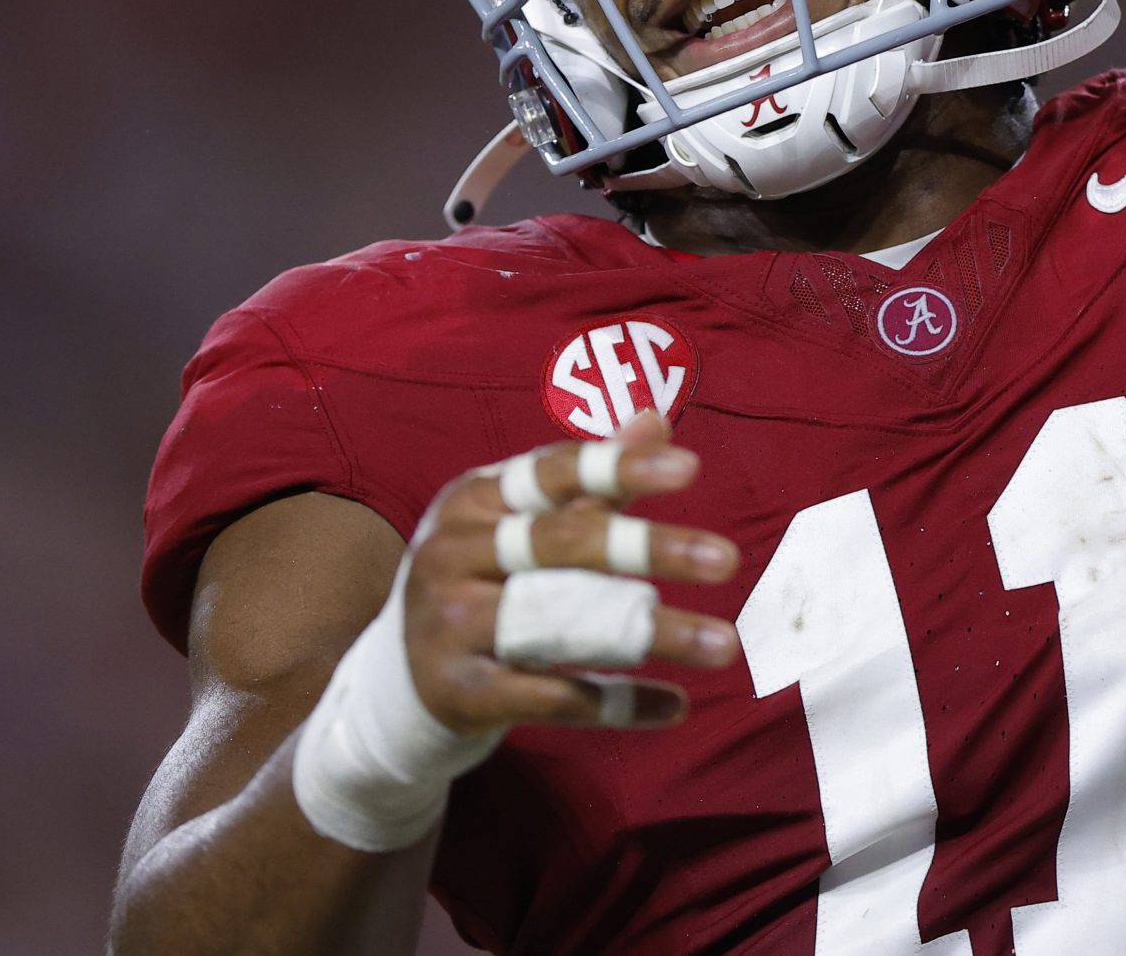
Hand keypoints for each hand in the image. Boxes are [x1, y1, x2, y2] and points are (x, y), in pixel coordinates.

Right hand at [401, 413, 740, 731]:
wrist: (397, 685)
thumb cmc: (480, 583)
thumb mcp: (519, 522)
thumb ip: (590, 480)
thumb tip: (656, 419)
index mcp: (474, 500)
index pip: (552, 473)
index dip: (619, 467)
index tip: (692, 467)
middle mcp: (454, 554)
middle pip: (562, 544)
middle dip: (649, 549)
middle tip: (728, 560)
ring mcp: (451, 625)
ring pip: (566, 622)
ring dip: (651, 634)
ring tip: (724, 644)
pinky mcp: (462, 692)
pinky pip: (554, 696)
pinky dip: (618, 704)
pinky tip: (675, 705)